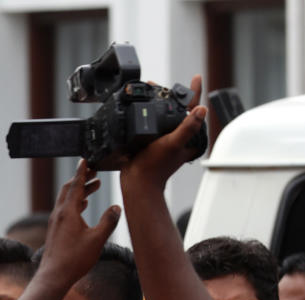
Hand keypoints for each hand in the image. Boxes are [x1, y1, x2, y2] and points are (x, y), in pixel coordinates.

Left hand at [36, 161, 122, 288]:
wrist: (53, 276)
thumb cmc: (75, 259)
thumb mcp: (97, 239)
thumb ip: (108, 221)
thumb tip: (117, 207)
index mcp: (68, 212)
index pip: (75, 185)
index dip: (82, 171)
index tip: (85, 159)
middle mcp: (59, 214)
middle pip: (69, 189)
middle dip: (82, 178)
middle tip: (95, 171)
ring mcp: (55, 222)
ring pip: (67, 200)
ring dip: (80, 190)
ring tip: (94, 185)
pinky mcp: (55, 230)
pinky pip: (64, 210)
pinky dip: (75, 202)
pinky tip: (83, 206)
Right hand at [121, 75, 206, 192]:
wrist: (136, 182)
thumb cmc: (155, 167)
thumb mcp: (172, 143)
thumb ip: (188, 127)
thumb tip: (202, 109)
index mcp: (188, 135)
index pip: (194, 109)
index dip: (194, 91)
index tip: (196, 77)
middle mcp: (178, 135)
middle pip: (178, 109)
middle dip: (170, 95)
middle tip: (158, 84)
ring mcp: (165, 139)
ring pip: (164, 115)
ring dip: (157, 103)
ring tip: (149, 92)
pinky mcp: (152, 142)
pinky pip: (152, 123)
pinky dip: (147, 114)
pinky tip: (140, 110)